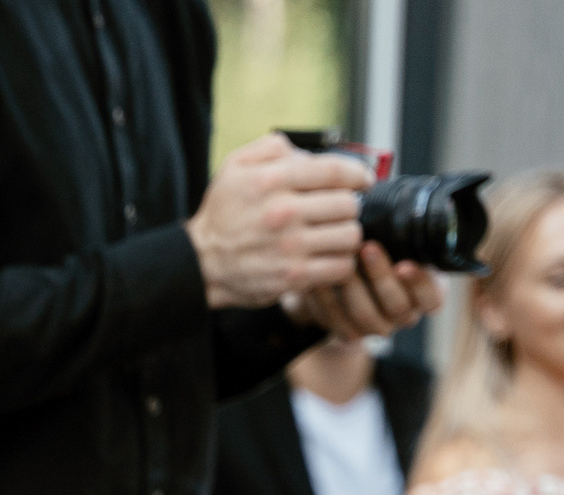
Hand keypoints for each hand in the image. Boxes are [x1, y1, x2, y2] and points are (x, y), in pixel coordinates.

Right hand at [185, 131, 367, 309]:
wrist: (200, 263)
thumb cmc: (222, 215)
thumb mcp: (234, 167)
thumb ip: (271, 148)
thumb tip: (306, 152)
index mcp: (271, 181)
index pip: (334, 170)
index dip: (357, 174)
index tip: (362, 181)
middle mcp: (282, 212)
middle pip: (347, 204)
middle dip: (348, 206)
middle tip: (339, 212)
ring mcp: (289, 247)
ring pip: (350, 236)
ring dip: (347, 235)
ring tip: (334, 235)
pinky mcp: (293, 276)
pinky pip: (340, 267)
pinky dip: (341, 263)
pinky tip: (328, 258)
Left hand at [293, 241, 445, 336]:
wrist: (345, 274)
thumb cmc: (380, 249)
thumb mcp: (397, 240)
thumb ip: (403, 234)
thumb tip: (396, 199)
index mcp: (425, 295)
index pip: (432, 298)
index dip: (420, 284)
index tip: (405, 263)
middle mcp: (403, 315)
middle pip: (396, 306)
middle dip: (381, 276)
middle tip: (367, 246)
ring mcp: (375, 326)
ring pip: (366, 316)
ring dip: (353, 286)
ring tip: (342, 259)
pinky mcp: (347, 332)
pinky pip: (336, 320)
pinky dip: (325, 298)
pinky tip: (318, 276)